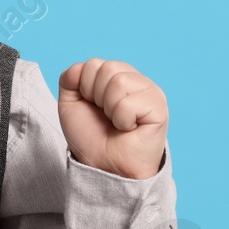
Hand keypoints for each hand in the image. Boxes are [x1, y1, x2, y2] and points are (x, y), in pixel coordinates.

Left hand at [57, 58, 167, 179]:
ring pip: (119, 82)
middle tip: (105, 116)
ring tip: (117, 122)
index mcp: (117, 76)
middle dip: (96, 96)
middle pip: (107, 68)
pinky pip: (129, 103)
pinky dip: (122, 120)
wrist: (102, 165)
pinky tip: (129, 129)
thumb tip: (80, 66)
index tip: (92, 107)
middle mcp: (136, 80)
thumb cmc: (91, 136)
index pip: (93, 64)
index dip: (84, 88)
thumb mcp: (70, 104)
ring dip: (109, 108)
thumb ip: (69, 79)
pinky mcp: (159, 108)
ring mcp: (150, 92)